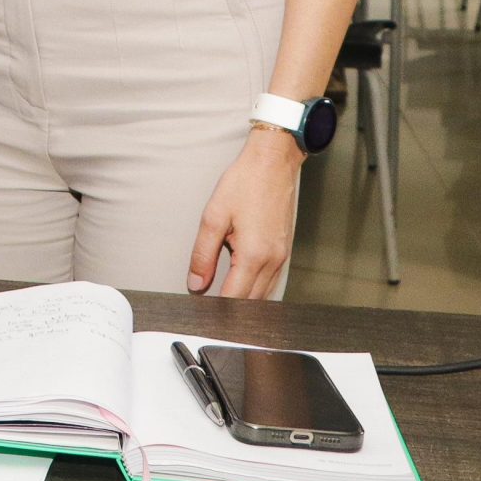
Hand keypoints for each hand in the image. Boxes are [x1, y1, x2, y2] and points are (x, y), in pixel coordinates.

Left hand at [187, 128, 302, 298]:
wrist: (273, 164)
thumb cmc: (244, 184)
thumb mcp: (213, 217)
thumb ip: (203, 255)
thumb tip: (196, 285)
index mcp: (253, 255)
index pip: (234, 297)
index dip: (217, 311)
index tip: (202, 315)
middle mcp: (272, 261)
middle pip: (251, 302)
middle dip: (230, 310)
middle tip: (208, 314)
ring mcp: (282, 258)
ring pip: (263, 294)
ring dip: (244, 302)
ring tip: (221, 306)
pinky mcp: (284, 251)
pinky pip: (270, 281)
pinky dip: (255, 289)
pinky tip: (240, 287)